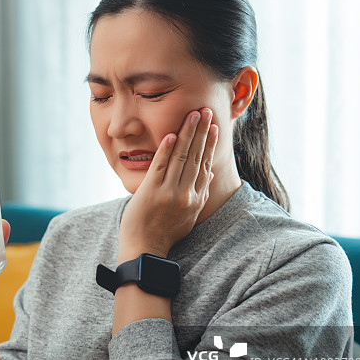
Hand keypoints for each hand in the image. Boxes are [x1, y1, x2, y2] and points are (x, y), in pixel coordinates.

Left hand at [118, 108, 217, 257]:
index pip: (206, 165)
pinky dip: (167, 149)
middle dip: (202, 132)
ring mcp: (168, 192)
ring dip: (188, 133)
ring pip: (181, 157)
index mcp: (196, 199)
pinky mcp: (151, 191)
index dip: (211, 144)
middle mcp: (186, 194)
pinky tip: (172, 134)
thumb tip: (210, 173)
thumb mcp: (190, 216)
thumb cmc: (166, 232)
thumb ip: (201, 194)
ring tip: (193, 115)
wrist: (145, 248)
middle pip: (197, 156)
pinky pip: (161, 165)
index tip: (215, 127)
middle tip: (207, 111)